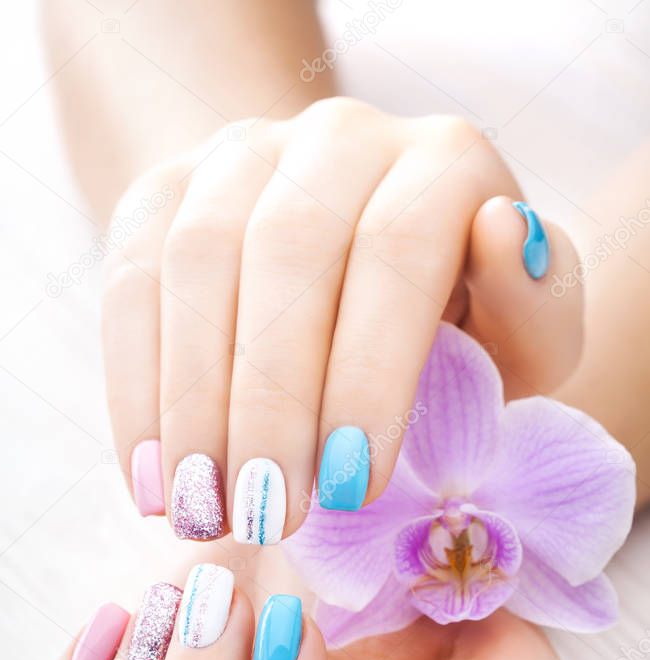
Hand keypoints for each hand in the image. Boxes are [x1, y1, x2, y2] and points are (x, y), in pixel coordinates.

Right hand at [103, 98, 582, 539]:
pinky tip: (151, 477)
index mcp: (442, 161)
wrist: (359, 266)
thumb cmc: (457, 324)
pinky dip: (135, 390)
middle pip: (286, 250)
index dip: (369, 372)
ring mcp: (239, 156)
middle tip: (268, 517)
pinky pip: (129, 284)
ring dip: (193, 406)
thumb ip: (536, 303)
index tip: (353, 489)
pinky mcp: (164, 193)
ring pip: (194, 262)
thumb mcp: (522, 332)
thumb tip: (503, 232)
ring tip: (204, 512)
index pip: (396, 249)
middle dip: (272, 402)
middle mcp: (337, 136)